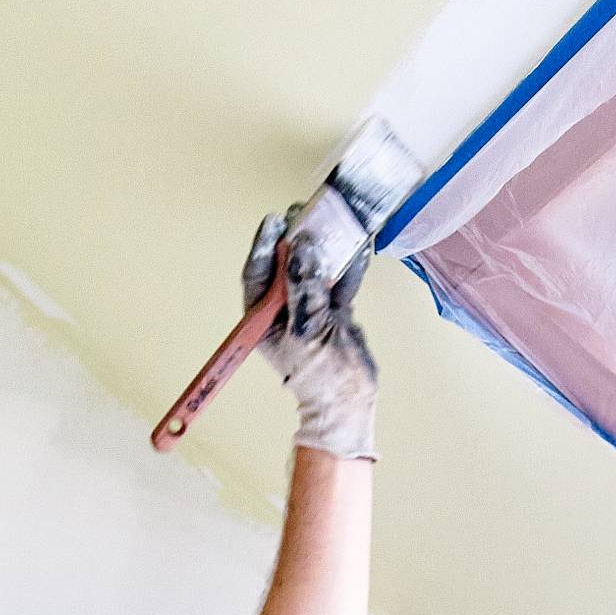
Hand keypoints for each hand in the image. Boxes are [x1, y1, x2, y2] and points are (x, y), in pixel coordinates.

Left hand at [242, 207, 378, 461]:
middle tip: (302, 213)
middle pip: (286, 266)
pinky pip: (338, 282)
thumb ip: (305, 287)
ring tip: (332, 220)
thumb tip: (302, 248)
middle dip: (295, 241)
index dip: (265, 246)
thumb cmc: (322, 376)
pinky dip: (349, 266)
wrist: (351, 402)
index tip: (275, 222)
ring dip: (325, 248)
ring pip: (314, 269)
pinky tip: (357, 247)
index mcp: (264, 319)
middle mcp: (283, 311)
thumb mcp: (309, 328)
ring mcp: (309, 309)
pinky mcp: (333, 311)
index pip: (258, 275)